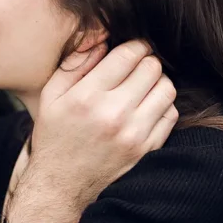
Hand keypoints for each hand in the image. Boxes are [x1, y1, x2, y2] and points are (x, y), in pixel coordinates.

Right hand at [26, 40, 178, 212]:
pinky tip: (145, 108)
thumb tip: (102, 37)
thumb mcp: (51, 96)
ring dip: (156, 82)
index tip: (130, 49)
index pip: (128, 54)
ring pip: (166, 88)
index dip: (133, 45)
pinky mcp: (147, 149)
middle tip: (135, 68)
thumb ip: (74, 63)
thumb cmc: (55, 135)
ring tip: (141, 87)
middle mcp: (113, 114)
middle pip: (152, 67)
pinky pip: (171, 114)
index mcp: (87, 97)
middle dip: (145, 61)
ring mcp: (134, 134)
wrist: (61, 185)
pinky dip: (162, 105)